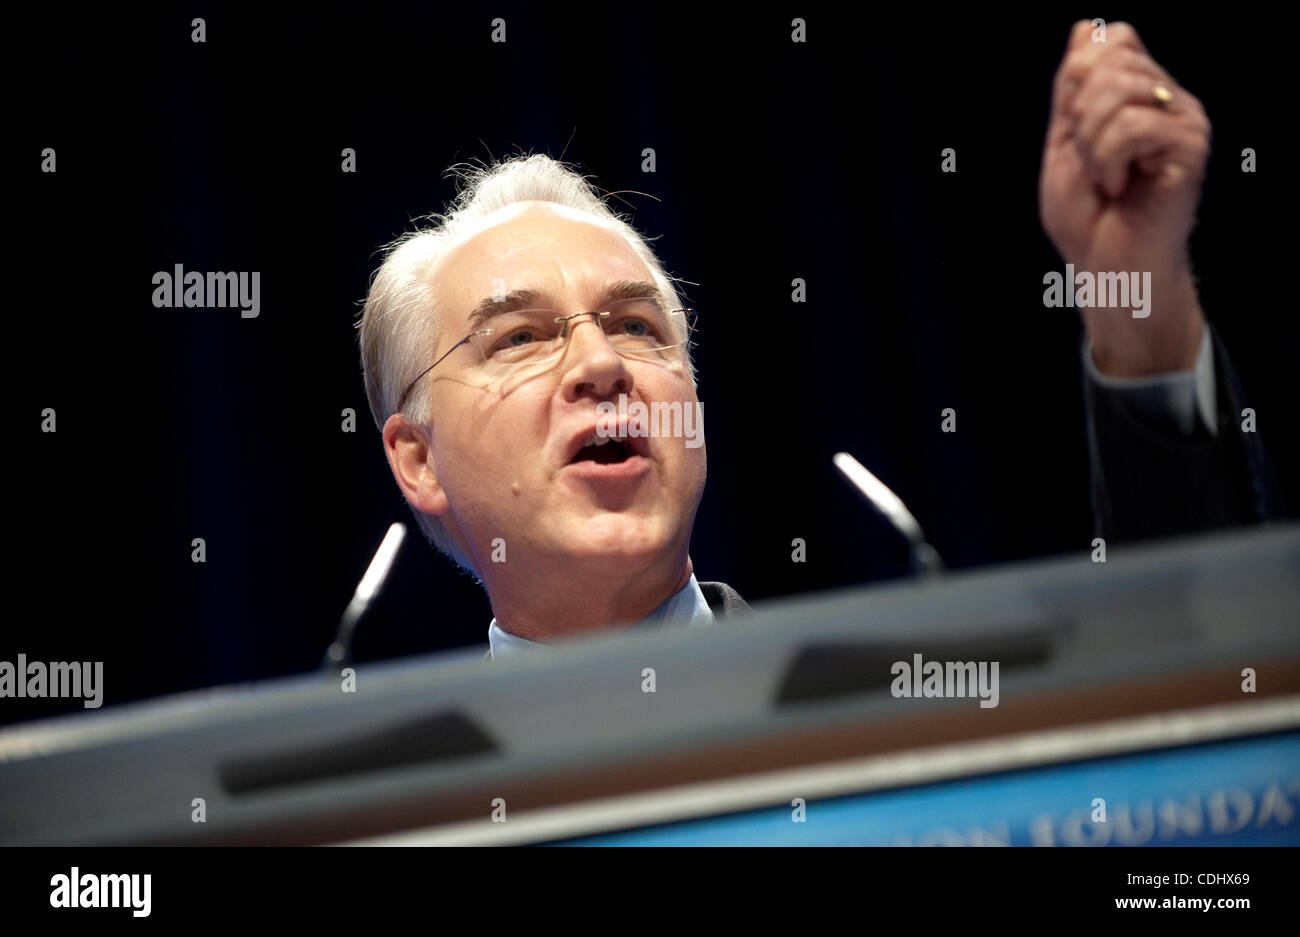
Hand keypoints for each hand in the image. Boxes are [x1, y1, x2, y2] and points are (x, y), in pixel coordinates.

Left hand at [1040, 20, 1210, 376]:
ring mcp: (1184, 122)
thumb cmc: (1087, 217)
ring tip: (1104, 178)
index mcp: (1141, 94)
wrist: (1106, 269)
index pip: (1112, 39)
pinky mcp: (1190, 148)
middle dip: (1078, 116)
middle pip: (1110, 60)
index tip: (1075, 129)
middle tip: (1090, 163)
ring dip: (1090, 144)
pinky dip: (1106, 162)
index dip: (1077, 78)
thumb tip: (1085, 28)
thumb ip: (1072, 89)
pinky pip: (1133, 127)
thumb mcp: (1064, 142)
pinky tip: (1118, 188)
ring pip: (1119, 91)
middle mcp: (1169, 100)